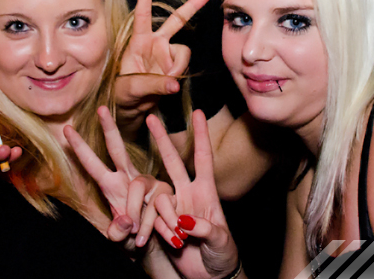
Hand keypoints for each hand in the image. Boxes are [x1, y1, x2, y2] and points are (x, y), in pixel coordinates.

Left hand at [65, 105, 171, 248]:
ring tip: (139, 238)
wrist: (161, 245)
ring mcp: (149, 183)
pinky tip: (154, 236)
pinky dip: (153, 225)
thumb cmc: (134, 238)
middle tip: (100, 109)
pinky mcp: (166, 191)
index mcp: (112, 187)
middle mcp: (129, 178)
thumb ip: (117, 233)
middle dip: (109, 129)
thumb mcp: (120, 239)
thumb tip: (125, 221)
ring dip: (138, 216)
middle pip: (117, 150)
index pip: (93, 165)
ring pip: (138, 187)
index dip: (80, 149)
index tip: (67, 130)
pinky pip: (157, 205)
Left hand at [116, 0, 210, 125]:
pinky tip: (168, 83)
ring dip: (176, 66)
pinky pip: (184, 65)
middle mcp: (155, 44)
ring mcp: (166, 55)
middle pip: (176, 20)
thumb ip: (152, 84)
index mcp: (138, 42)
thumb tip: (175, 84)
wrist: (130, 108)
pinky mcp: (175, 66)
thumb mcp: (130, 88)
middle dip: (192, 7)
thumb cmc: (123, 93)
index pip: (143, 16)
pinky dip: (179, 73)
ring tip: (162, 80)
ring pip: (184, 51)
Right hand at [149, 110, 237, 278]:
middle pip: (172, 161)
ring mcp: (172, 207)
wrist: (208, 277)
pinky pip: (150, 216)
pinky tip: (169, 240)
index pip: (203, 158)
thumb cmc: (222, 255)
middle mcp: (187, 194)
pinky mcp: (159, 222)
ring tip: (173, 229)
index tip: (198, 112)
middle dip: (162, 139)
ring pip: (157, 193)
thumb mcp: (221, 242)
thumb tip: (187, 221)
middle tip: (151, 118)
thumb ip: (207, 229)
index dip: (201, 135)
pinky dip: (155, 226)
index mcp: (206, 192)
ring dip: (161, 211)